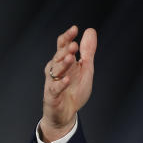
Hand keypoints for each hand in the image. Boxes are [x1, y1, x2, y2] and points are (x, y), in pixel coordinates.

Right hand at [39, 25, 96, 142]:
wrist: (66, 113)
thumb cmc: (74, 89)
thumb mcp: (85, 68)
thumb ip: (88, 51)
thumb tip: (90, 30)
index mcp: (64, 62)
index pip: (62, 46)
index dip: (67, 37)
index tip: (75, 29)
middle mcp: (55, 70)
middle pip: (58, 57)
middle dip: (65, 50)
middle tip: (73, 45)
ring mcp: (52, 83)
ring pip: (55, 71)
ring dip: (62, 64)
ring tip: (70, 58)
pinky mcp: (52, 96)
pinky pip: (55, 89)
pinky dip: (61, 84)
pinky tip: (67, 79)